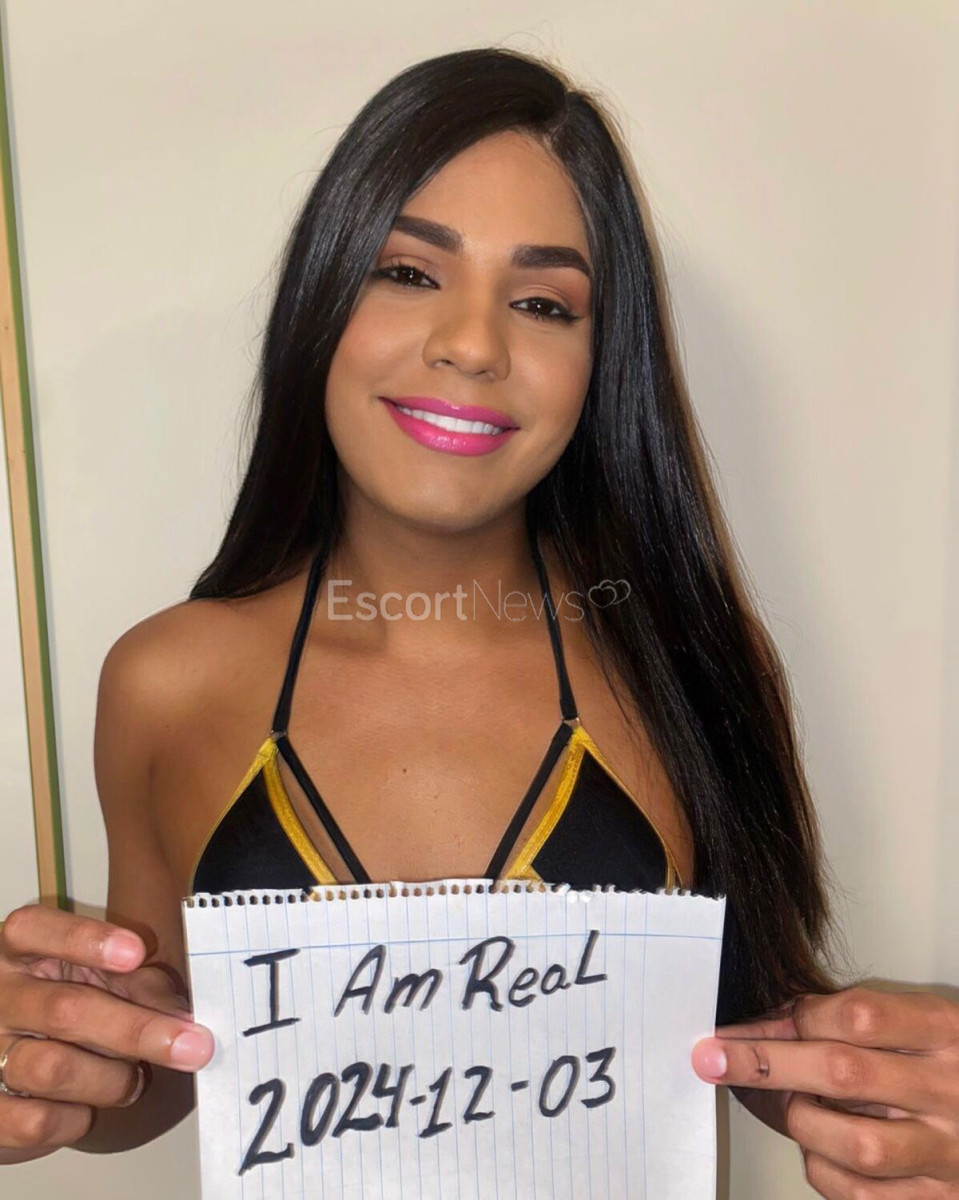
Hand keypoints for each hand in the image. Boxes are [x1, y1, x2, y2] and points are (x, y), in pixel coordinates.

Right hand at [0, 903, 213, 1163]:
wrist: (8, 1060)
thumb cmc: (70, 1003)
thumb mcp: (102, 977)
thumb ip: (141, 986)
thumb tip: (183, 1018)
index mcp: (19, 950)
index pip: (36, 929)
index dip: (86, 940)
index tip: (137, 952)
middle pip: (63, 1010)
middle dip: (136, 1030)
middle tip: (193, 1046)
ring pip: (51, 1069)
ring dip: (111, 1079)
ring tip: (132, 1079)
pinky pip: (34, 1121)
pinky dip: (76, 1118)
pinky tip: (86, 1107)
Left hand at [691, 987, 958, 1196]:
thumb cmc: (945, 1065)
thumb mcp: (914, 1024)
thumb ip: (847, 1020)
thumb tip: (760, 1029)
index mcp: (944, 1032)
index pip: (857, 1016)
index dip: (791, 1018)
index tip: (739, 1026)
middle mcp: (950, 1091)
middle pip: (844, 1072)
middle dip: (766, 1064)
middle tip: (713, 1058)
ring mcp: (949, 1154)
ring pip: (854, 1144)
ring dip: (804, 1123)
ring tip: (797, 1109)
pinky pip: (861, 1196)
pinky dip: (824, 1170)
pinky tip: (823, 1149)